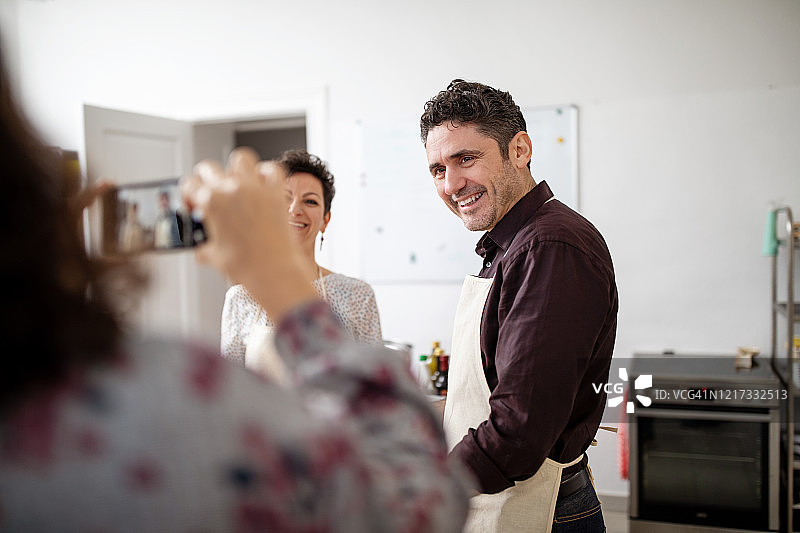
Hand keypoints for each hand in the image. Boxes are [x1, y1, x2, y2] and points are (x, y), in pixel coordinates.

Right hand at [181, 148, 316, 322]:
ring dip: (236, 168)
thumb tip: (201, 251)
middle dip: (206, 178)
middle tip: (211, 191)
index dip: (189, 193)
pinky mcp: (276, 193)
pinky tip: (263, 184)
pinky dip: (267, 173)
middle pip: (209, 167)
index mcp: (211, 203)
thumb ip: (205, 249)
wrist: (275, 273)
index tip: (194, 202)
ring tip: (237, 183)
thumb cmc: (247, 267)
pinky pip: (272, 169)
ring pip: (241, 158)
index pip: (190, 184)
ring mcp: (255, 188)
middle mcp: (231, 190)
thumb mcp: (216, 257)